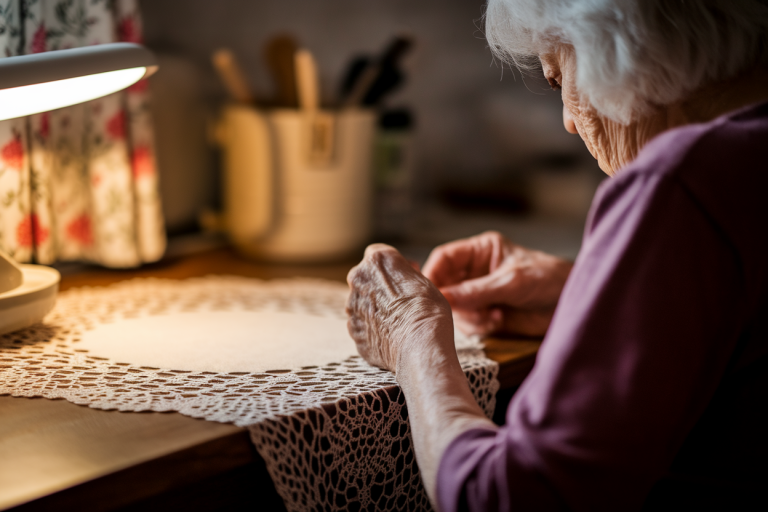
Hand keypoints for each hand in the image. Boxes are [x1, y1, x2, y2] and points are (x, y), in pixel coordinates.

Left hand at [346, 244, 454, 373]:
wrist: (419, 345)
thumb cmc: (428, 310)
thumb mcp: (424, 280)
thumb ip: (405, 274)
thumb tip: (402, 276)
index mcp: (375, 262)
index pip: (377, 255)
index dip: (392, 267)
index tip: (404, 276)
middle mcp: (358, 280)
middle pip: (366, 279)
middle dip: (380, 288)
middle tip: (401, 301)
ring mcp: (352, 308)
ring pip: (362, 303)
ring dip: (375, 309)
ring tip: (398, 322)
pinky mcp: (354, 332)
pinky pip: (363, 326)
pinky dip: (374, 330)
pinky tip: (392, 336)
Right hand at [422, 231, 572, 336]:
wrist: (574, 305)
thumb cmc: (549, 279)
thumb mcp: (512, 281)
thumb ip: (476, 290)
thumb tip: (443, 297)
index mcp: (481, 250)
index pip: (444, 258)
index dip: (434, 273)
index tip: (431, 293)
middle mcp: (476, 272)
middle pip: (445, 286)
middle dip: (453, 301)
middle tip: (468, 310)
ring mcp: (481, 294)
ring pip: (455, 308)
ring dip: (469, 316)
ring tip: (492, 316)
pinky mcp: (488, 315)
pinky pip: (469, 324)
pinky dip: (479, 326)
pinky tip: (498, 321)